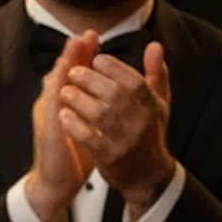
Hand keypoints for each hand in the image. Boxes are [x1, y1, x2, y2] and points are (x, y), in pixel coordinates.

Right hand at [25, 30, 95, 221]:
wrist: (58, 182)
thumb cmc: (75, 155)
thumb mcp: (92, 124)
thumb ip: (101, 102)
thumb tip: (116, 86)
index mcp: (66, 101)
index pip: (74, 71)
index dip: (83, 53)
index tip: (94, 36)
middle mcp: (53, 104)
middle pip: (62, 72)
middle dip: (74, 52)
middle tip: (85, 34)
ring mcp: (47, 117)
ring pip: (54, 85)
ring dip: (63, 65)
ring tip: (73, 48)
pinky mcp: (46, 132)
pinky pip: (50, 109)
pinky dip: (56, 93)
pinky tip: (63, 80)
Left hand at [58, 42, 175, 216]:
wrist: (147, 176)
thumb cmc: (149, 133)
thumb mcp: (158, 104)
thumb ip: (156, 74)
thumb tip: (155, 45)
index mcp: (151, 107)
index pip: (134, 82)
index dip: (115, 67)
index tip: (97, 58)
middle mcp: (140, 123)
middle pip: (114, 94)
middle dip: (90, 79)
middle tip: (73, 72)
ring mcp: (124, 141)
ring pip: (99, 115)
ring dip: (78, 99)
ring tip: (65, 90)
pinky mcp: (109, 158)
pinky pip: (88, 138)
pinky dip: (74, 124)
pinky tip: (63, 114)